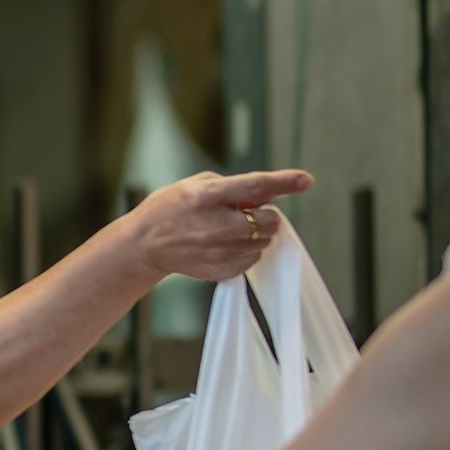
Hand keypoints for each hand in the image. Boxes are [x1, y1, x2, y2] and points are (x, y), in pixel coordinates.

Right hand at [126, 170, 316, 285]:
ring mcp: (217, 250)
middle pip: (267, 220)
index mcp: (206, 196)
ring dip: (256, 234)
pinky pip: (251, 260)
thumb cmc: (170, 209)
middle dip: (266, 215)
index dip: (283, 182)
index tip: (305, 180)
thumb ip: (231, 187)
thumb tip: (265, 196)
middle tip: (249, 212)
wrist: (144, 245)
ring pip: (263, 242)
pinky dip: (246, 251)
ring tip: (230, 229)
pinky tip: (225, 245)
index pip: (254, 187)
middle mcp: (214, 225)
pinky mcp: (219, 269)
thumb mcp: (194, 185)